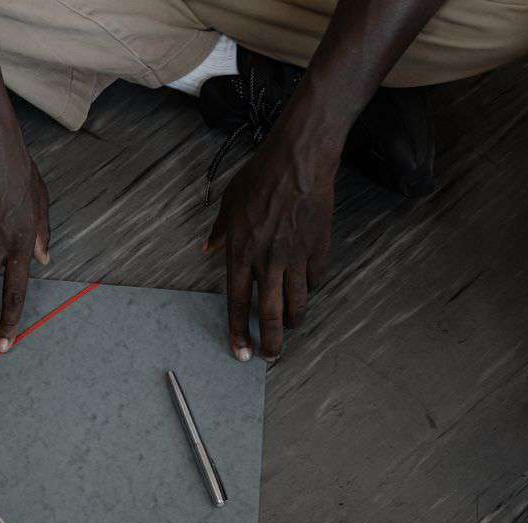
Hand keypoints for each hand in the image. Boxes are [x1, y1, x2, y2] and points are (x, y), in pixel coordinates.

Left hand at [205, 131, 335, 360]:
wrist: (299, 160)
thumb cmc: (261, 176)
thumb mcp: (229, 203)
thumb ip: (220, 232)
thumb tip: (209, 248)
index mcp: (241, 253)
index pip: (236, 303)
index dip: (238, 332)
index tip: (240, 353)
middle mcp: (268, 262)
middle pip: (270, 315)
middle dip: (270, 343)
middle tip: (270, 357)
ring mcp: (295, 257)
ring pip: (297, 304)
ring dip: (292, 321)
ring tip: (289, 326)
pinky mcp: (318, 249)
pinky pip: (315, 280)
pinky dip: (310, 288)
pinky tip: (306, 288)